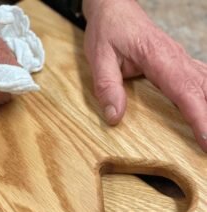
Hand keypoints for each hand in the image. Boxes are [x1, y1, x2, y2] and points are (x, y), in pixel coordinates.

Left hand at [83, 0, 206, 151]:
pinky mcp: (177, 64)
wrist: (114, 8)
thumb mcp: (99, 57)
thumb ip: (107, 86)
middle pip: (204, 89)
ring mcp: (179, 60)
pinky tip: (206, 109)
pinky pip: (200, 80)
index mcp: (158, 57)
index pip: (184, 90)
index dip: (199, 115)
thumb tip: (115, 117)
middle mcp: (175, 59)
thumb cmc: (108, 30)